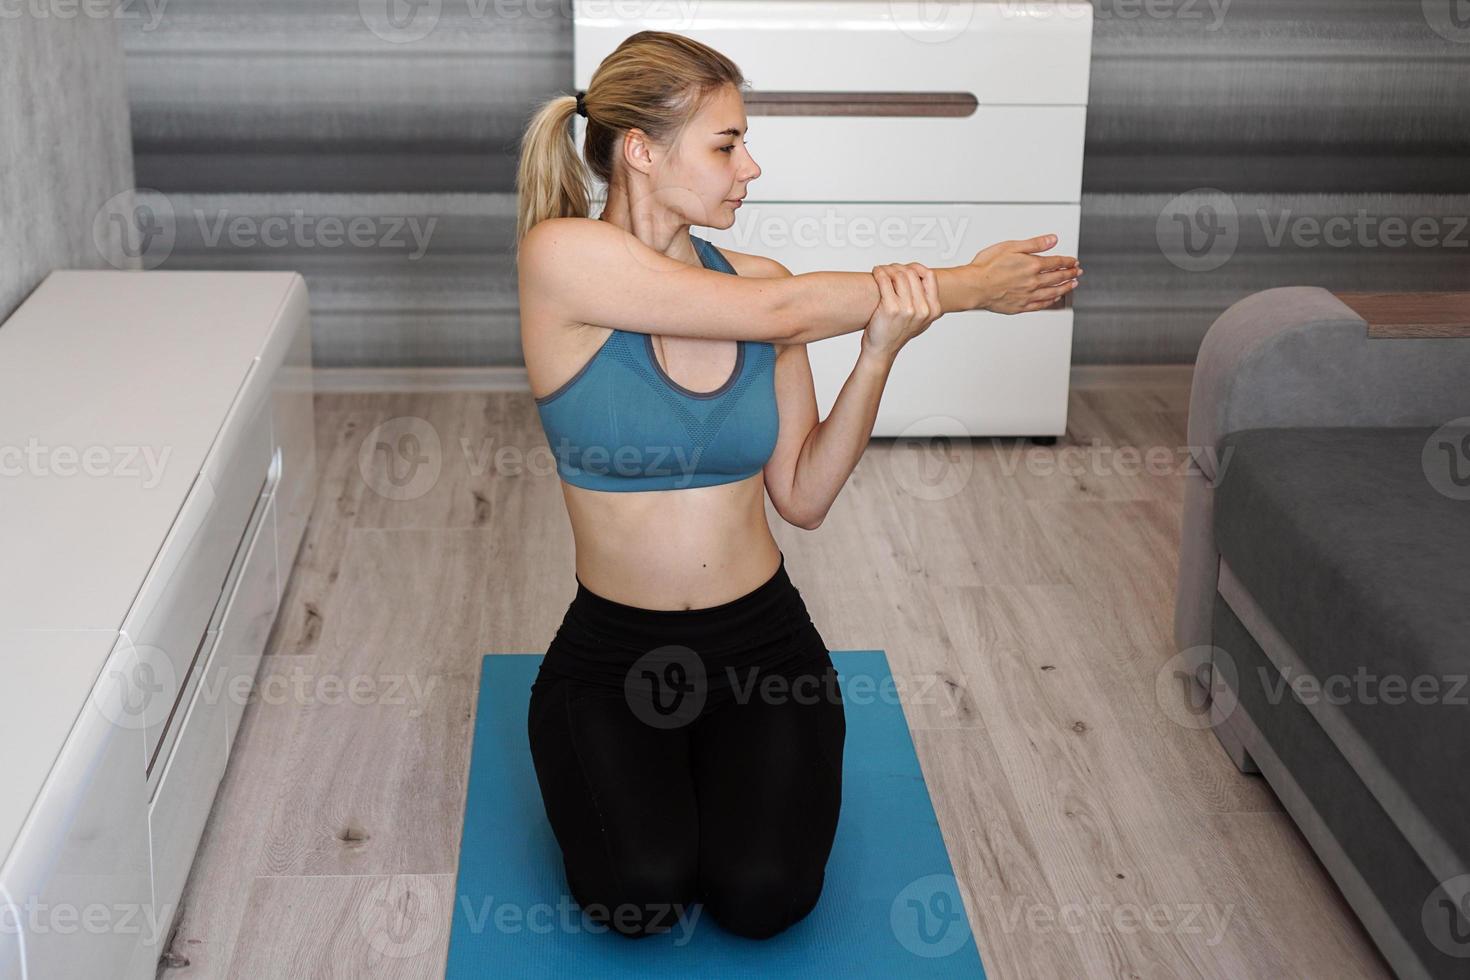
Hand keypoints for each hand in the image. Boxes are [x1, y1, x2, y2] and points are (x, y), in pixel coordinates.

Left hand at [860, 263, 941, 360]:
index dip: (916, 268)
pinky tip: (876, 273)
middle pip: (912, 273)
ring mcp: (907, 309)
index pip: (930, 276)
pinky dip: (879, 272)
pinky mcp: (891, 308)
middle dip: (898, 267)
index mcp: (933, 310)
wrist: (882, 350)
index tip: (905, 269)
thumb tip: (921, 278)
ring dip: (888, 268)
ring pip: (899, 275)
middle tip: (889, 270)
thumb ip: (926, 302)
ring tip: (881, 271)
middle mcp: (923, 309)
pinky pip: (885, 280)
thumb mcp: (921, 320)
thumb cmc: (897, 333)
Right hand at [967, 235, 1081, 313]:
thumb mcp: (1011, 246)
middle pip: (1057, 277)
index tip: (1073, 261)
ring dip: (1065, 288)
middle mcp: (1033, 282)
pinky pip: (1041, 305)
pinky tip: (1054, 299)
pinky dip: (1051, 302)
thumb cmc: (987, 267)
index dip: (1067, 261)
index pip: (1056, 262)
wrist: (975, 286)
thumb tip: (1051, 240)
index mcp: (1032, 265)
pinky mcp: (1020, 306)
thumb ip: (1034, 244)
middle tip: (1077, 272)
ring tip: (1072, 285)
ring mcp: (1028, 295)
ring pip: (1053, 292)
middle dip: (1070, 274)